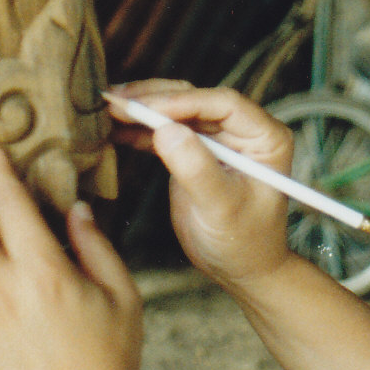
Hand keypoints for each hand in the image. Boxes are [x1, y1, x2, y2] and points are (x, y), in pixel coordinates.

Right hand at [105, 81, 294, 290]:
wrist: (239, 269)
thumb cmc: (243, 242)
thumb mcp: (221, 207)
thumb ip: (196, 168)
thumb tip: (166, 130)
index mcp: (264, 136)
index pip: (222, 104)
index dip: (183, 102)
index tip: (146, 109)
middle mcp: (242, 130)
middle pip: (195, 100)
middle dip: (154, 100)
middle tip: (114, 101)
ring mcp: (217, 139)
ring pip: (176, 111)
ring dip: (141, 109)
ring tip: (105, 107)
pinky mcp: (194, 151)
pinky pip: (165, 131)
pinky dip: (139, 130)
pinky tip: (112, 128)